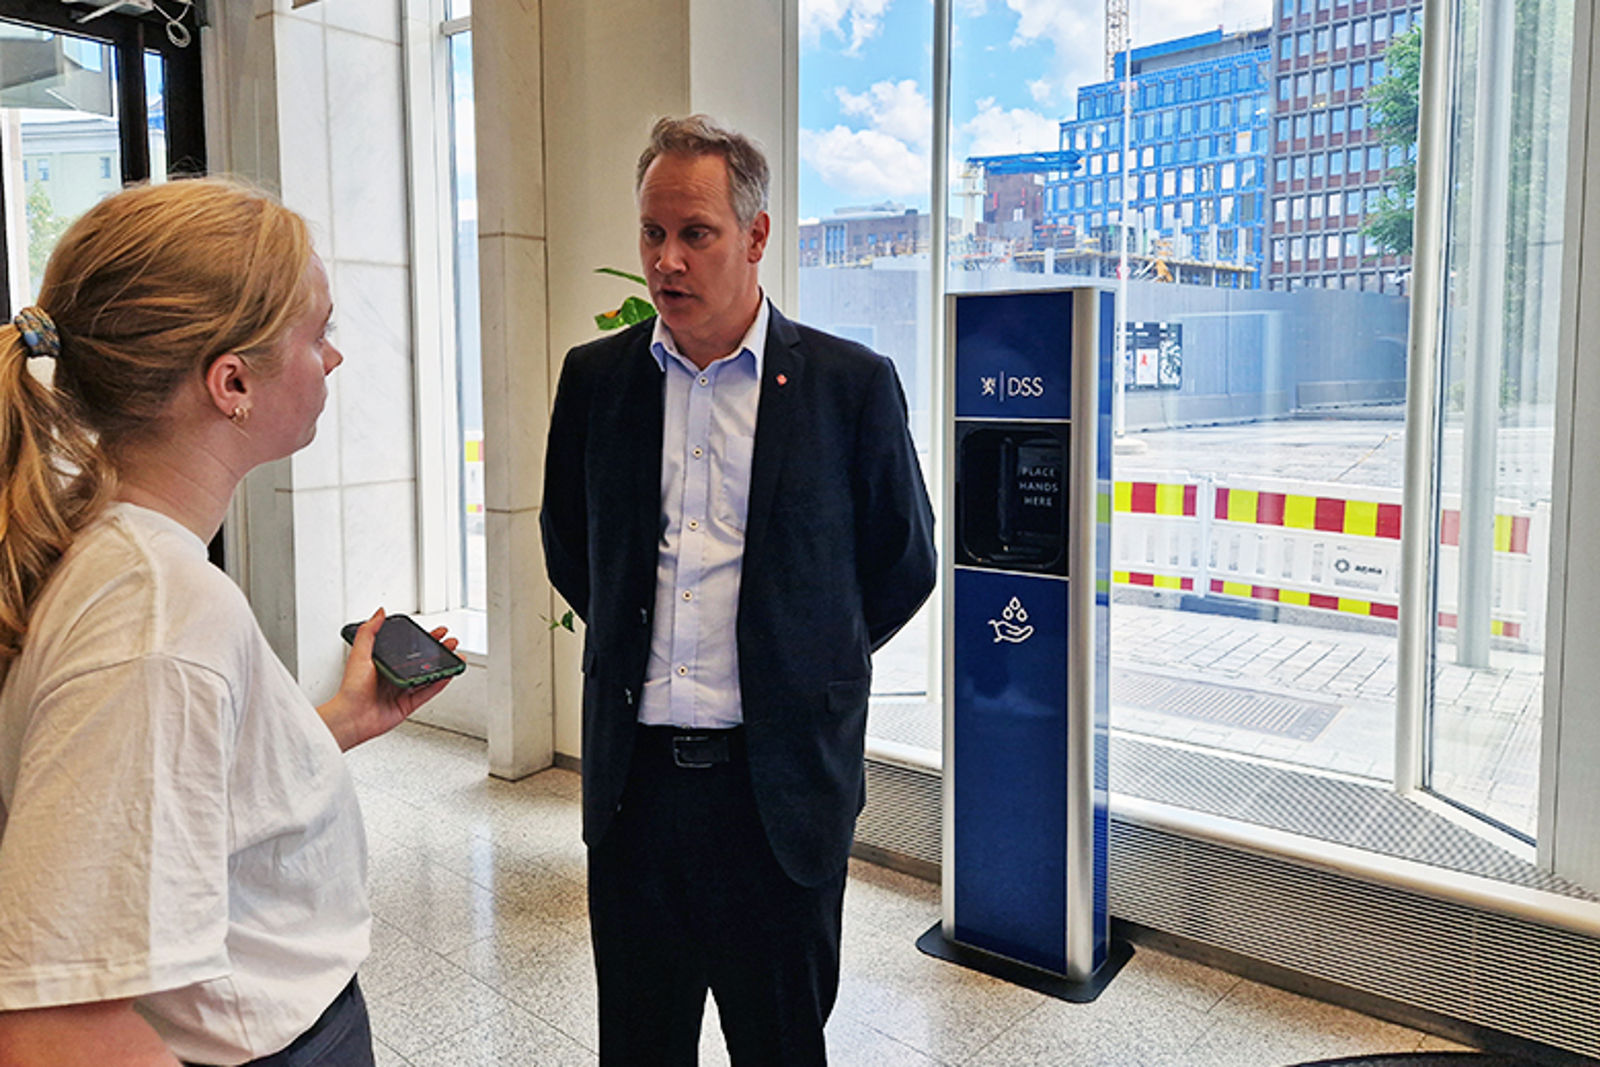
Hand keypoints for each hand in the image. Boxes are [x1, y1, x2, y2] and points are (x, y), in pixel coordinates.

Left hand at [318, 608, 460, 750]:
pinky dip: (439, 684)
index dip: (423, 639)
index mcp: (383, 663)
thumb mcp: (359, 654)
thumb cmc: (350, 689)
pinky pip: (427, 693)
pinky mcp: (407, 705)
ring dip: (442, 666)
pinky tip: (447, 675)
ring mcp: (401, 691)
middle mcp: (393, 677)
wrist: (350, 717)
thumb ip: (369, 632)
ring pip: (427, 676)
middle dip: (437, 651)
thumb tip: (379, 613)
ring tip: (455, 657)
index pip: (408, 648)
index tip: (435, 631)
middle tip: (450, 642)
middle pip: (421, 661)